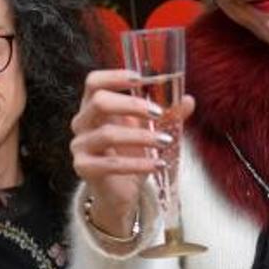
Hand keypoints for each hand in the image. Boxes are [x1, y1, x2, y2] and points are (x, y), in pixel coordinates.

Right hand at [70, 69, 194, 235]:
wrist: (118, 192)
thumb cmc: (130, 154)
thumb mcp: (149, 131)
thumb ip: (167, 115)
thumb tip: (188, 100)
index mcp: (94, 106)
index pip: (94, 82)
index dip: (114, 76)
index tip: (141, 78)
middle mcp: (82, 122)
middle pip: (99, 102)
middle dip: (132, 105)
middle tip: (158, 113)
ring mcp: (80, 146)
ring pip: (108, 134)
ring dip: (141, 137)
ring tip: (165, 141)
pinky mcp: (84, 168)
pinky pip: (111, 164)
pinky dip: (138, 163)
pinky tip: (158, 164)